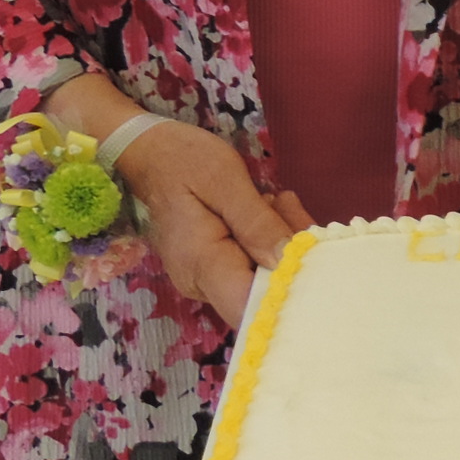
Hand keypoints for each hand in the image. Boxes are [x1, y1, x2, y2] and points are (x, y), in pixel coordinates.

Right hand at [45, 76, 305, 327]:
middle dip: (292, 257)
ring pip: (262, 277)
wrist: (144, 150)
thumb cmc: (182, 160)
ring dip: (283, 241)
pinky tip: (270, 206)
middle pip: (263, 293)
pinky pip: (252, 264)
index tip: (314, 263)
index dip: (289, 298)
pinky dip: (270, 238)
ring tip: (277, 199)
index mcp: (203, 265)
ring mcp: (207, 277)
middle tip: (289, 207)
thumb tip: (288, 262)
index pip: (250, 309)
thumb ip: (257, 224)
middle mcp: (202, 283)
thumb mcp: (224, 181)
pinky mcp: (214, 266)